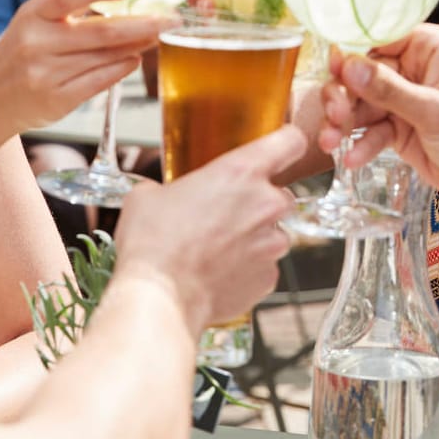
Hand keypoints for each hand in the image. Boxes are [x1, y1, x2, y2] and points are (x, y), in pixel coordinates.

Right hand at [0, 0, 171, 133]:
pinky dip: (121, 69)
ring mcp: (45, 74)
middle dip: (142, 25)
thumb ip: (70, 12)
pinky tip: (135, 60)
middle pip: (99, 32)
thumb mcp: (34, 24)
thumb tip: (126, 0)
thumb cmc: (19, 54)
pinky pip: (98, 82)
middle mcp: (36, 43)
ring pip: (104, 57)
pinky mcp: (55, 100)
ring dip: (137, 46)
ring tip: (157, 36)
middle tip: (171, 19)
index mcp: (31, 15)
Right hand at [113, 125, 304, 333]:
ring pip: (273, 235)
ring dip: (253, 239)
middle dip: (260, 204)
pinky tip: (218, 273)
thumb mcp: (148, 196)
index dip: (286, 143)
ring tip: (217, 250)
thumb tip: (163, 195)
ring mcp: (272, 244)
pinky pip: (264, 267)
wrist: (159, 296)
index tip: (281, 147)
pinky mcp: (269, 278)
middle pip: (282, 195)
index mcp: (241, 172)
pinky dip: (248, 269)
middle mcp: (266, 205)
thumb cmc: (153, 242)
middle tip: (227, 214)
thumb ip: (171, 187)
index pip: (290, 141)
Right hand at [318, 25, 438, 204]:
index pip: (380, 37)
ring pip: (360, 104)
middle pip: (361, 73)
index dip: (352, 52)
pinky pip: (369, 130)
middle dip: (343, 95)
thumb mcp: (435, 111)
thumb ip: (389, 90)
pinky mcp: (397, 128)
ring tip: (330, 142)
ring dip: (343, 123)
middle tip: (334, 115)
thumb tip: (349, 66)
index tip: (332, 68)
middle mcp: (412, 69)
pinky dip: (360, 143)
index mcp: (428, 48)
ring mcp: (403, 100)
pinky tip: (352, 159)